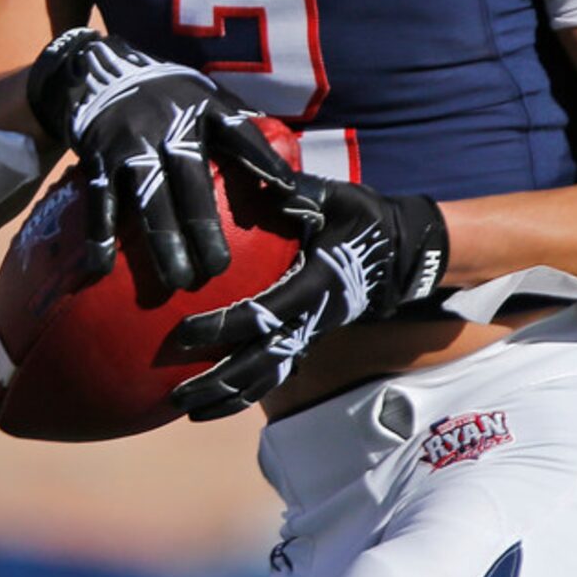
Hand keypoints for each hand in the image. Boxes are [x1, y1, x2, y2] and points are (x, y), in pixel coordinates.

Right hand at [27, 27, 295, 289]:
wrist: (105, 73)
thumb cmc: (174, 101)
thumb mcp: (210, 101)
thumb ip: (243, 133)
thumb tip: (292, 181)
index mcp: (206, 109)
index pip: (240, 134)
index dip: (264, 161)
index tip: (287, 193)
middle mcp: (169, 123)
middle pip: (191, 180)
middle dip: (204, 226)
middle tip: (219, 269)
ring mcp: (131, 142)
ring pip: (148, 196)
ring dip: (163, 241)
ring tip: (178, 281)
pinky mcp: (97, 156)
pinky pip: (99, 201)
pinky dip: (99, 236)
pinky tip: (102, 271)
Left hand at [171, 174, 448, 419]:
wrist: (400, 251)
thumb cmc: (360, 216)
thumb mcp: (334, 196)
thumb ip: (295, 190)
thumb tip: (252, 168)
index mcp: (317, 284)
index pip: (266, 313)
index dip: (225, 326)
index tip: (183, 332)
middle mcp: (315, 317)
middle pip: (264, 363)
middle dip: (219, 382)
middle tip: (176, 396)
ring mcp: (312, 333)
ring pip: (269, 377)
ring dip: (228, 398)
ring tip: (184, 409)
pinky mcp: (308, 339)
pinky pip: (275, 373)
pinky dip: (242, 392)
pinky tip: (208, 403)